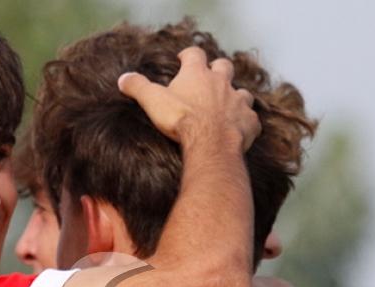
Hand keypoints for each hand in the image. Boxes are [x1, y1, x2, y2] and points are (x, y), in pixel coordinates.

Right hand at [118, 46, 259, 151]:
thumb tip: (123, 78)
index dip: (189, 55)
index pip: (194, 54)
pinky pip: (251, 119)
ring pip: (242, 92)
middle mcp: (221, 83)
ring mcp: (238, 101)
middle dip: (218, 69)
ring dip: (235, 96)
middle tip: (210, 77)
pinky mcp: (249, 121)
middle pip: (224, 66)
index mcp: (197, 75)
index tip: (183, 59)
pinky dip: (246, 122)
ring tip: (228, 105)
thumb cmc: (181, 120)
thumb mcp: (153, 101)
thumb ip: (138, 87)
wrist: (210, 143)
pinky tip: (241, 128)